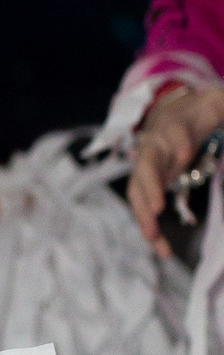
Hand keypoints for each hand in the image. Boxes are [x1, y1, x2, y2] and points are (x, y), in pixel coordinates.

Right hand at [128, 83, 223, 256]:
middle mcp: (153, 148)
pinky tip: (164, 252)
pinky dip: (152, 232)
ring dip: (144, 217)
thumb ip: (222, 103)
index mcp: (172, 126)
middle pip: (146, 167)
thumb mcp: (214, 102)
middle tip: (157, 209)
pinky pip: (145, 211)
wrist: (171, 117)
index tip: (184, 153)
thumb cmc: (196, 112)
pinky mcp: (148, 189)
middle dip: (149, 188)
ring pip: (138, 194)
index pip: (173, 131)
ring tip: (154, 240)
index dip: (177, 141)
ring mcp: (147, 170)